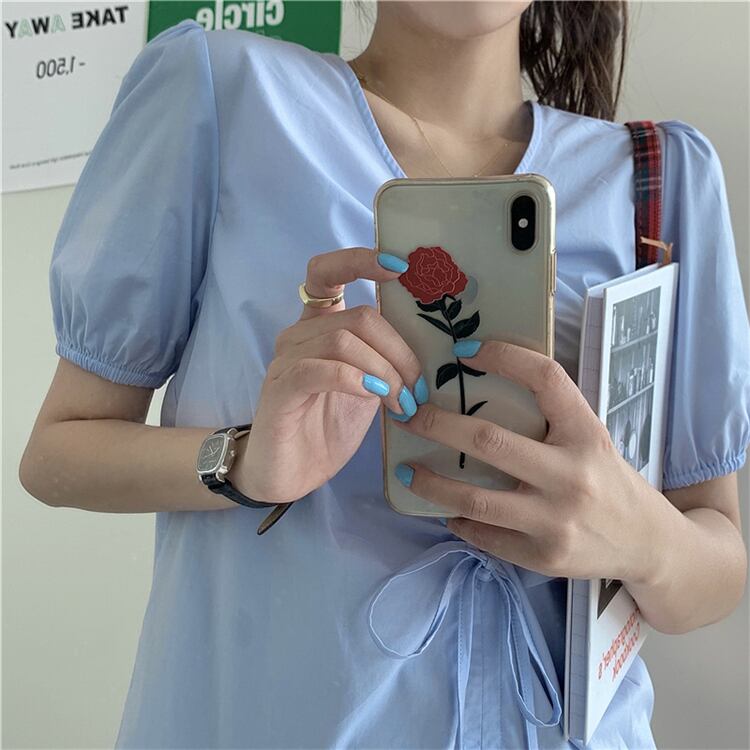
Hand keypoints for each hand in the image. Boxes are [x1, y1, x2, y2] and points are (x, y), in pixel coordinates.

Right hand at [233, 247, 426, 502]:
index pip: (329, 271)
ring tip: (402, 405)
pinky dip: (355, 379)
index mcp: (321, 325)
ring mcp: (286, 359)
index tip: (402, 268)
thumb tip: (435, 346)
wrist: (291, 472)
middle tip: (418, 390)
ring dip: (385, 372)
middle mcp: (300, 334)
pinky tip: (375, 397)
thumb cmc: (330, 426)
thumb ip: (387, 359)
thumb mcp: (370, 387)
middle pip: (359, 317)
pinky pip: (320, 369)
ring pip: (344, 341)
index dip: (362, 260)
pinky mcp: (280, 388)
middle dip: (400, 352)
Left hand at [391, 338, 661, 584]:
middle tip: (409, 415)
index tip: (464, 351)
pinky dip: (459, 521)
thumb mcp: (591, 441)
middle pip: (489, 440)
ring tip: (407, 471)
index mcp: (587, 434)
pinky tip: (449, 511)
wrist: (648, 545)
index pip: (545, 379)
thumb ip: (550, 422)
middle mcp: (573, 475)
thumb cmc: (609, 481)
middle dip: (437, 425)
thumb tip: (477, 392)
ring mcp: (556, 520)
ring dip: (431, 483)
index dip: (504, 357)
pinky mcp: (544, 557)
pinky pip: (485, 535)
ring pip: (474, 499)